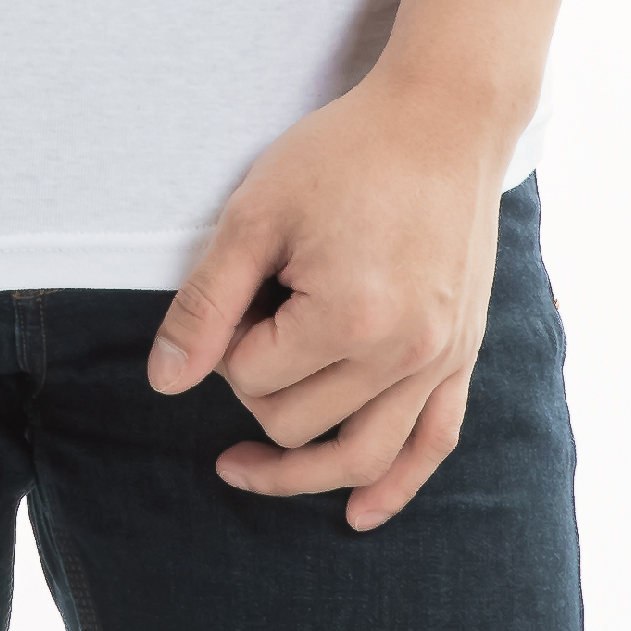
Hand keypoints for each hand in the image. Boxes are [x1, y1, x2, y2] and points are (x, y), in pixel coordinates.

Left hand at [148, 64, 512, 530]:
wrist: (445, 117)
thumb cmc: (347, 154)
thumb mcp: (257, 213)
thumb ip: (207, 303)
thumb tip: (165, 384)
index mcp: (350, 317)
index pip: (252, 378)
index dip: (224, 345)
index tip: (237, 293)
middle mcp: (405, 352)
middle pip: (298, 424)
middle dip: (255, 389)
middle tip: (252, 322)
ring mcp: (441, 359)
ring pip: (360, 455)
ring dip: (298, 473)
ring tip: (240, 468)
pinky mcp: (464, 354)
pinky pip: (433, 443)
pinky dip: (395, 486)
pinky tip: (358, 514)